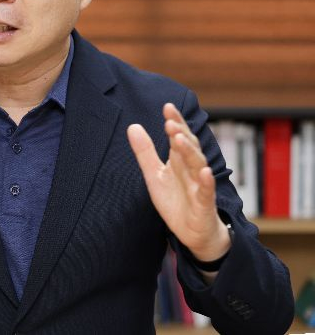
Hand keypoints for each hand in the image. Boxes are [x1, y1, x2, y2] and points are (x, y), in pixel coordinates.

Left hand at [127, 103, 230, 262]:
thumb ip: (145, 152)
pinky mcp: (204, 204)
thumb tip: (133, 126)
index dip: (175, 122)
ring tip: (179, 139)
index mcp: (179, 160)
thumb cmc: (175, 200)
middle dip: (180, 134)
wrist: (192, 232)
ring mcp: (199, 185)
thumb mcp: (154, 175)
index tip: (167, 106)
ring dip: (189, 152)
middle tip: (169, 122)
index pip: (178, 136)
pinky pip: (206, 191)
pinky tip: (204, 172)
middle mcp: (191, 169)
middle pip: (189, 147)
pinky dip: (206, 181)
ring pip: (197, 165)